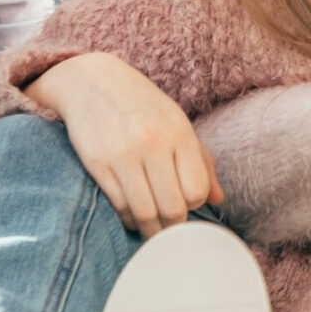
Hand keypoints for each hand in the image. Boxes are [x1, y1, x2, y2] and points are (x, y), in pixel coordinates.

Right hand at [28, 52, 217, 233]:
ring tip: (152, 229)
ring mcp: (123, 154)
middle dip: (173, 226)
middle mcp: (153, 143)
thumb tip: (218, 199)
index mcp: (178, 133)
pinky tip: (131, 215)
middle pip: (172, 208)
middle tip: (170, 229)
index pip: (197, 190)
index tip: (186, 204)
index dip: (195, 205)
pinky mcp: (97, 163)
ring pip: (144, 212)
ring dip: (150, 230)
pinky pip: (118, 206)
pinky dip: (127, 218)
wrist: (92, 81)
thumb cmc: (141, 105)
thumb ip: (201, 161)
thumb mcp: (177, 122)